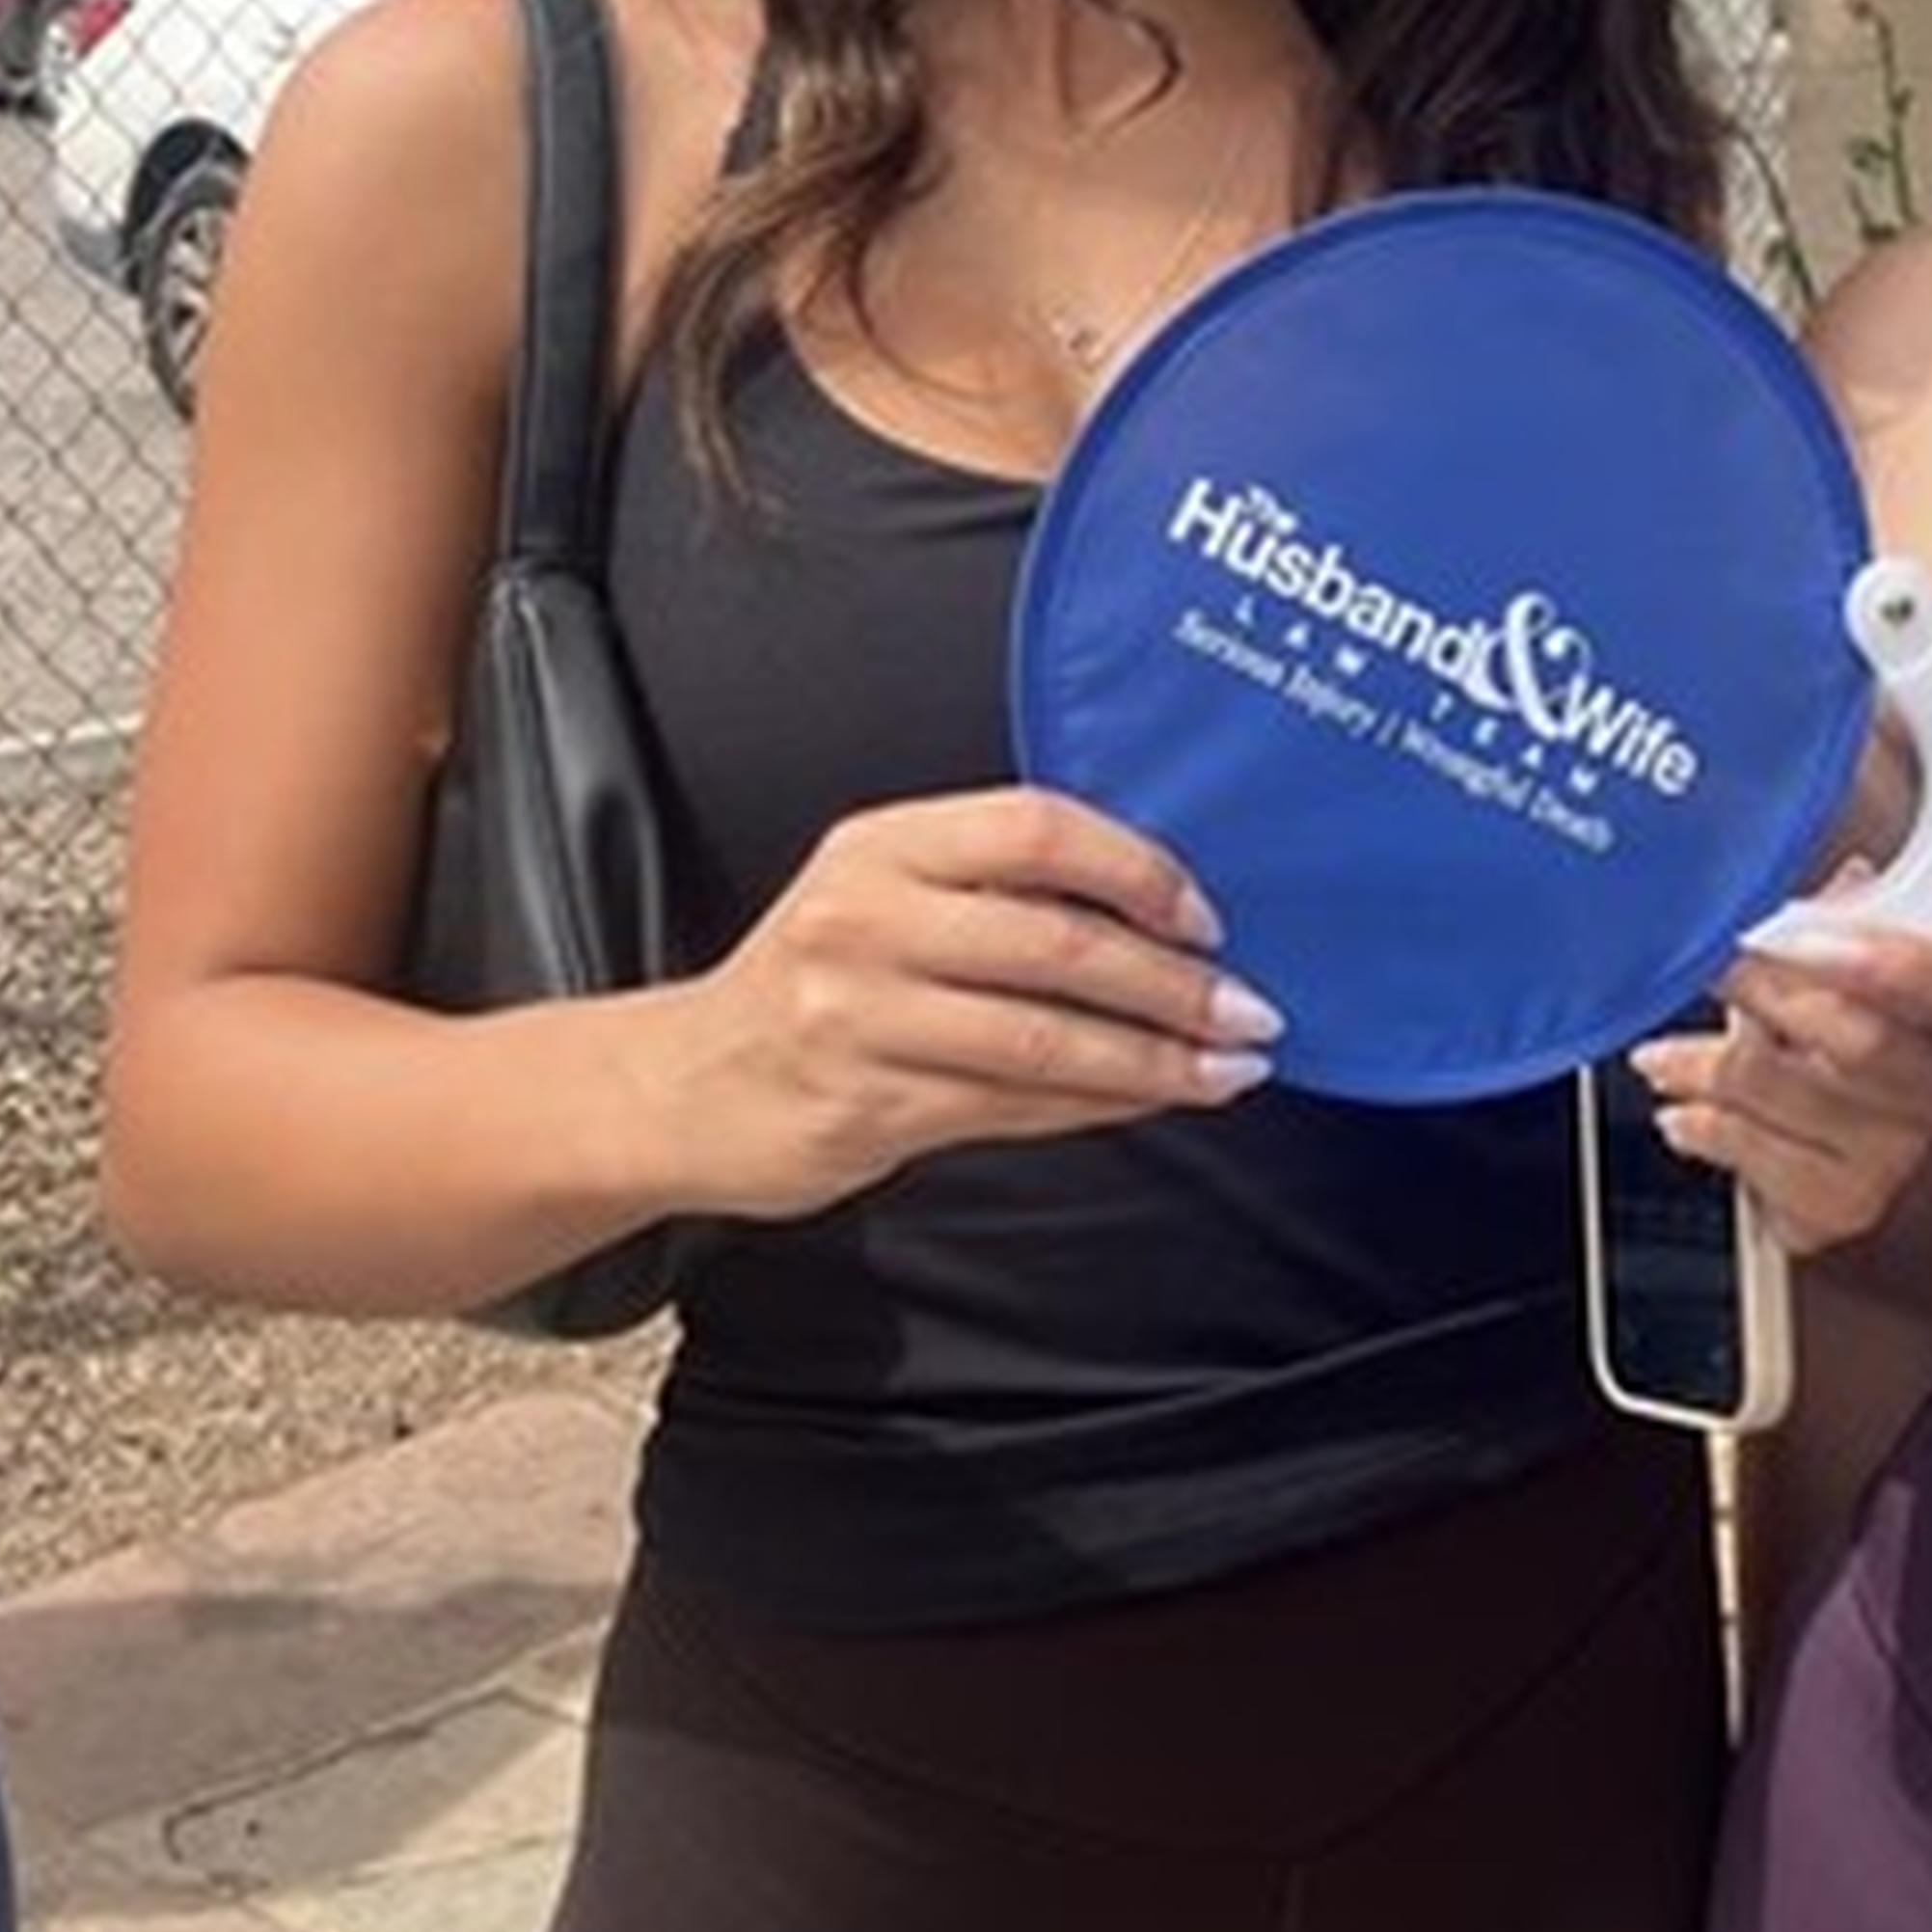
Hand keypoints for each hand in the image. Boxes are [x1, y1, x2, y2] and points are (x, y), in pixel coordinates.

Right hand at [642, 785, 1281, 1220]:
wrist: (681, 1086)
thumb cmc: (813, 984)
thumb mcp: (884, 896)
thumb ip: (998, 890)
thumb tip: (1163, 913)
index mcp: (884, 845)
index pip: (1037, 827)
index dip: (1137, 868)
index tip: (1205, 916)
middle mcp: (865, 919)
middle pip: (1057, 941)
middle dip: (1173, 983)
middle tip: (1251, 1008)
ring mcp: (859, 1017)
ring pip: (1046, 1037)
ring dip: (1155, 1058)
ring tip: (1227, 1067)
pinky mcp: (865, 1105)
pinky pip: (1014, 1105)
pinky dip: (1098, 1103)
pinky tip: (1150, 1100)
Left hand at [1626, 909, 1931, 1258]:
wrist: (1865, 1154)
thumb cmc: (1859, 1038)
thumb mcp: (1862, 970)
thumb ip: (1852, 923)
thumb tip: (1844, 877)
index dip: (1881, 960)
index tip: (1803, 932)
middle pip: (1860, 1041)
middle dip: (1769, 993)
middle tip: (1708, 967)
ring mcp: (1896, 1154)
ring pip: (1792, 1098)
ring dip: (1708, 1068)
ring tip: (1658, 1053)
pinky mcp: (1844, 1203)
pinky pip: (1764, 1164)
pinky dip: (1711, 1133)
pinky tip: (1682, 1114)